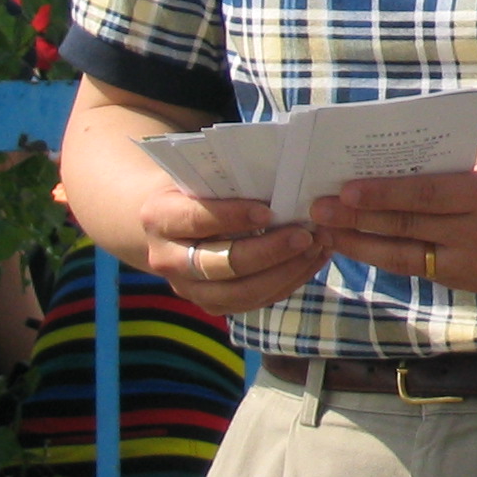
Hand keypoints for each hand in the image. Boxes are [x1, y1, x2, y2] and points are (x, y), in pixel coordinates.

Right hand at [139, 188, 331, 316]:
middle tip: (305, 235)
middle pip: (220, 264)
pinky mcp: (212, 304)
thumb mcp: (204, 176)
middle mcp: (167, 259)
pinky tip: (314, 260)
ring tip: (316, 248)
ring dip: (284, 273)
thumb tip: (283, 172)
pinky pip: (254, 301)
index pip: (195, 220)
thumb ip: (230, 179)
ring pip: (239, 293)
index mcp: (160, 218)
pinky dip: (289, 282)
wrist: (173, 223)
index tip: (269, 211)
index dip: (232, 217)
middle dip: (267, 252)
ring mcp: (189, 288)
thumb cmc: (199, 190)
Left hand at [308, 144, 476, 291]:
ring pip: (407, 256)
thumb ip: (450, 166)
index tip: (342, 191)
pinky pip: (425, 269)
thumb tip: (391, 168)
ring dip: (363, 245)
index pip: (423, 195)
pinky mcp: (475, 282)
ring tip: (330, 234)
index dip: (380, 194)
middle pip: (408, 227)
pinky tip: (368, 247)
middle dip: (357, 220)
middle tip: (318, 211)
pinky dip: (393, 257)